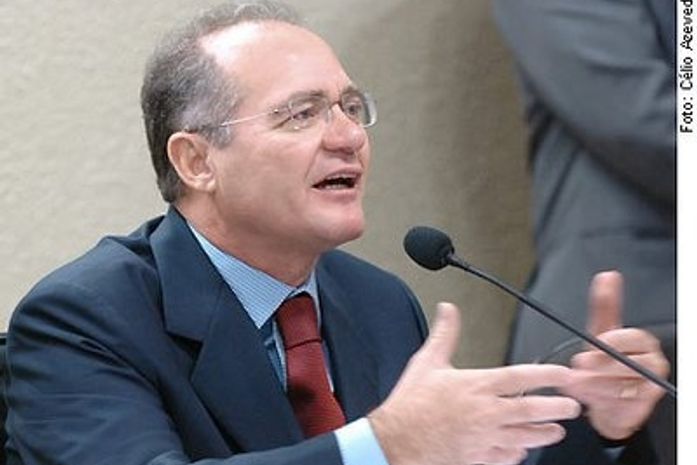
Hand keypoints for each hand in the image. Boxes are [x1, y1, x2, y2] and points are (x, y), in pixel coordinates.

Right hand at [368, 303, 581, 464]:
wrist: (396, 440)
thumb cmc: (411, 403)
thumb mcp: (427, 361)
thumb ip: (444, 334)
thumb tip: (448, 310)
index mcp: (476, 386)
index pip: (520, 377)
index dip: (547, 375)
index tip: (563, 374)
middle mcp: (485, 412)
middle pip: (531, 410)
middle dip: (557, 408)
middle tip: (572, 406)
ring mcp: (483, 437)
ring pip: (524, 436)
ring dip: (544, 433)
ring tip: (556, 430)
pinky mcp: (477, 458)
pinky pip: (506, 457)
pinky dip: (518, 454)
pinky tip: (522, 451)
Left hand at [561, 271, 669, 439]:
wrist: (606, 398)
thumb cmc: (603, 361)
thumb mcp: (599, 331)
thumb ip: (604, 305)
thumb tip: (607, 275)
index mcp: (642, 341)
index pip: (633, 337)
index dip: (612, 342)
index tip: (594, 344)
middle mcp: (652, 362)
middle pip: (628, 363)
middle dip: (599, 366)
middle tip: (579, 366)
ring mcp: (650, 386)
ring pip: (622, 385)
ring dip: (594, 384)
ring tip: (577, 382)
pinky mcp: (644, 406)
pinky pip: (622, 404)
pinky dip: (601, 401)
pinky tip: (589, 397)